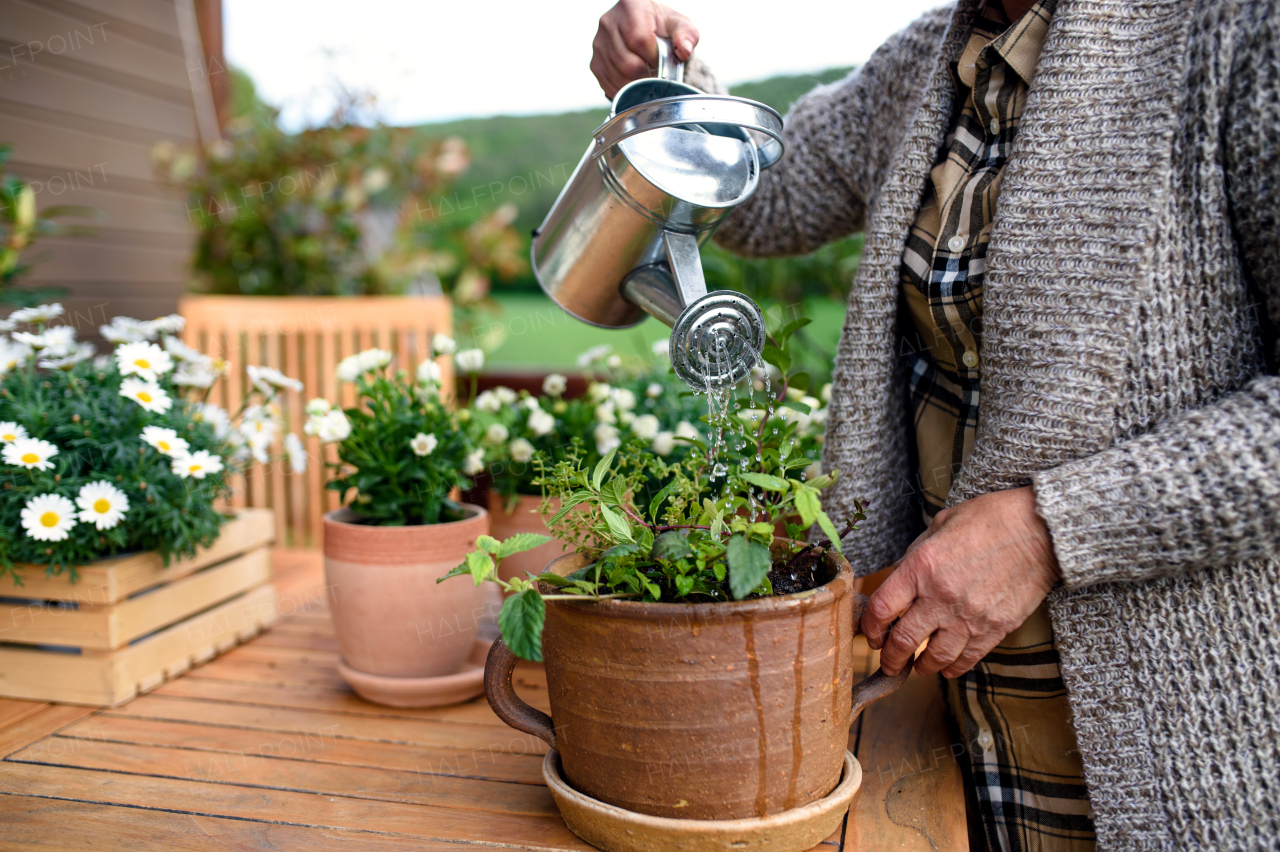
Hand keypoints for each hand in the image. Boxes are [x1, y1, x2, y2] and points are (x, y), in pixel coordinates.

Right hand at [591, 0, 699, 98]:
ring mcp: (598, 43)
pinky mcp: (595, 62)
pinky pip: (608, 84)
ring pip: (618, 76)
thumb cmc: (664, 28)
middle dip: (647, 74)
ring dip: (637, 84)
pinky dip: (625, 91)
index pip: (639, 39)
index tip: (662, 61)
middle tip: (657, 73)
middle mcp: (608, 22)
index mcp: (630, 5)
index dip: (654, 57)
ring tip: (647, 76)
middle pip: (628, 62)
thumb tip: (685, 51)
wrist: (645, 31)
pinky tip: (635, 84)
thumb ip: (687, 35)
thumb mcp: (680, 25)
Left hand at [860, 486, 1060, 678]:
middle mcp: (941, 596)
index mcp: (922, 567)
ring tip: (916, 667)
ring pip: (935, 657)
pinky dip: (953, 667)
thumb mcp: (940, 525)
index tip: (870, 634)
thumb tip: (901, 580)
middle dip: (890, 657)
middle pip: (904, 640)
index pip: (882, 609)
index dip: (870, 627)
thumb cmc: (989, 520)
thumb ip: (916, 556)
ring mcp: (970, 616)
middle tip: (887, 662)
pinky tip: (946, 667)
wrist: (1040, 530)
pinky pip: (968, 658)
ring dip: (921, 667)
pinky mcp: (996, 628)